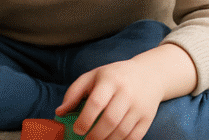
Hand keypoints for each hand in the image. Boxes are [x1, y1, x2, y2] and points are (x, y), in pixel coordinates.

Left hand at [56, 44, 194, 139]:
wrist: (149, 75)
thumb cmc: (114, 76)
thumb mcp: (92, 76)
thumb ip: (74, 93)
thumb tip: (59, 112)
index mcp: (110, 80)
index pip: (96, 102)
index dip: (85, 119)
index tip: (77, 129)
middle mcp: (127, 93)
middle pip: (110, 120)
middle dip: (96, 135)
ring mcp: (139, 106)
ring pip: (123, 131)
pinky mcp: (147, 118)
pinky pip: (135, 136)